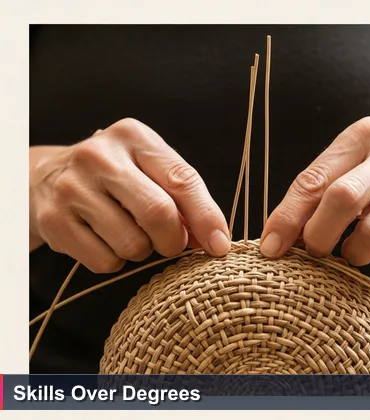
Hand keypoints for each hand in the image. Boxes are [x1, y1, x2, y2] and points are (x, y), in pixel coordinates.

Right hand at [29, 118, 230, 272]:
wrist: (44, 177)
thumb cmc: (116, 176)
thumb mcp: (151, 169)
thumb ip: (185, 198)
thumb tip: (215, 240)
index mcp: (133, 137)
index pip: (182, 181)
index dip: (207, 218)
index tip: (220, 245)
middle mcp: (99, 157)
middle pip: (158, 214)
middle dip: (174, 240)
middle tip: (171, 243)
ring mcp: (72, 188)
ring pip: (132, 244)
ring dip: (142, 251)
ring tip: (129, 232)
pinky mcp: (54, 220)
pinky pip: (105, 261)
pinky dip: (115, 261)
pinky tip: (104, 239)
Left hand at [260, 116, 369, 273]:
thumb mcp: (361, 157)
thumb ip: (324, 185)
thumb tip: (281, 234)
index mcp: (365, 134)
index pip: (315, 179)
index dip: (287, 217)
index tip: (272, 247)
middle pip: (343, 200)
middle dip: (319, 236)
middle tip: (315, 252)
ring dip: (354, 254)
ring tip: (353, 253)